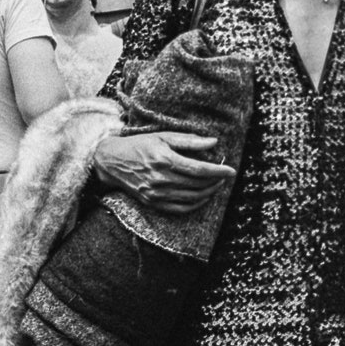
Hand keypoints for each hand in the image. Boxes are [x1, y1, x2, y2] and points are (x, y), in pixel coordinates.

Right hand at [93, 131, 236, 214]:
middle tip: (225, 175)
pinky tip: (204, 197)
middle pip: (198, 184)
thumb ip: (189, 140)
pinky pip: (181, 209)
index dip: (219, 171)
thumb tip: (213, 142)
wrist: (112, 162)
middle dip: (216, 180)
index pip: (200, 169)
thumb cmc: (140, 145)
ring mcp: (157, 194)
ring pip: (192, 197)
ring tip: (217, 184)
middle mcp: (162, 179)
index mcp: (165, 160)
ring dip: (209, 192)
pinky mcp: (154, 203)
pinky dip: (196, 204)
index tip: (232, 170)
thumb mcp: (163, 136)